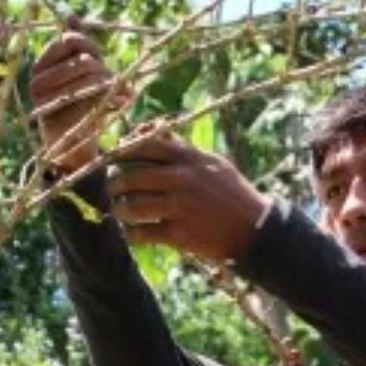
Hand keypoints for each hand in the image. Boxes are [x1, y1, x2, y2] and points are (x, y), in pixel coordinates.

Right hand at [30, 25, 128, 172]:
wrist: (70, 152)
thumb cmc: (75, 111)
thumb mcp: (74, 76)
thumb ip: (73, 48)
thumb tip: (70, 15)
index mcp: (40, 66)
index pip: (70, 40)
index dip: (91, 47)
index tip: (103, 62)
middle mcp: (37, 80)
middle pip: (84, 60)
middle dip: (105, 71)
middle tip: (116, 84)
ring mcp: (47, 100)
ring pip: (90, 74)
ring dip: (112, 83)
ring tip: (124, 94)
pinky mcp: (65, 117)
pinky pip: (93, 95)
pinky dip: (114, 96)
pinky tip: (124, 102)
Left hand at [108, 131, 269, 262]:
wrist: (254, 228)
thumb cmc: (231, 193)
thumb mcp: (212, 162)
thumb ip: (182, 148)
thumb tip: (153, 131)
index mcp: (189, 159)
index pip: (144, 146)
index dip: (122, 151)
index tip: (114, 158)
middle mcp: (181, 180)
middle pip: (131, 177)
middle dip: (114, 185)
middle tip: (111, 190)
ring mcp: (179, 208)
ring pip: (132, 206)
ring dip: (120, 210)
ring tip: (119, 212)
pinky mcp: (179, 234)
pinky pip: (143, 233)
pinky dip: (132, 234)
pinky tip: (133, 233)